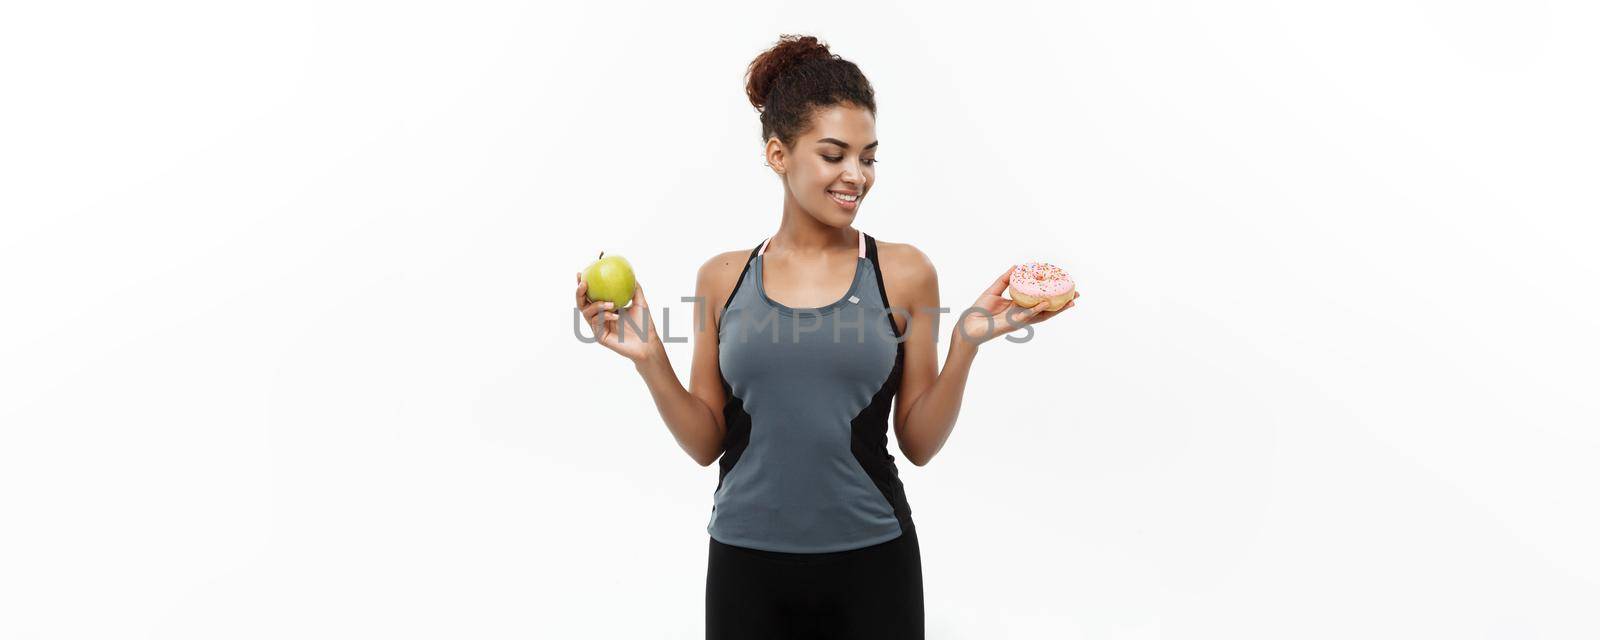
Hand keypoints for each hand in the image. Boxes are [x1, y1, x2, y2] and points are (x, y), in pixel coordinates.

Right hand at [576, 270, 660, 363]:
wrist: (647, 343)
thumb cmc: (644, 325)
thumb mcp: (641, 303)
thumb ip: (635, 289)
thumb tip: (631, 274)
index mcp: (606, 308)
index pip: (591, 295)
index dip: (583, 285)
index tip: (581, 273)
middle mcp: (599, 317)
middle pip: (582, 303)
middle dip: (580, 292)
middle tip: (584, 284)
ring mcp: (598, 327)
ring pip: (587, 312)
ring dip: (597, 305)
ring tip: (611, 304)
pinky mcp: (599, 336)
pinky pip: (596, 323)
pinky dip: (605, 316)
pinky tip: (615, 315)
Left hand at [956, 264, 1078, 345]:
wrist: (968, 325)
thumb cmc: (979, 310)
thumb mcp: (995, 289)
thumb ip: (1006, 279)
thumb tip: (1018, 266)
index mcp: (1020, 306)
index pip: (1040, 300)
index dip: (1053, 295)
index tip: (1065, 286)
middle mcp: (1023, 314)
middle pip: (1047, 310)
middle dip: (1063, 304)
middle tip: (1076, 296)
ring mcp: (1020, 320)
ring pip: (1042, 315)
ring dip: (1057, 309)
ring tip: (1070, 302)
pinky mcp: (1013, 324)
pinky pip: (1028, 316)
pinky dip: (1037, 310)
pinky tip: (1046, 303)